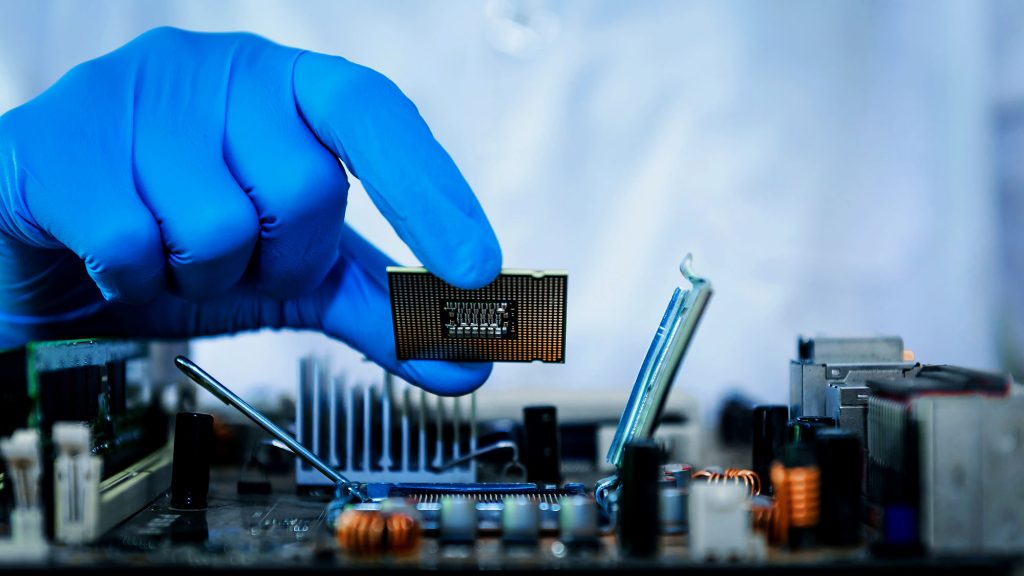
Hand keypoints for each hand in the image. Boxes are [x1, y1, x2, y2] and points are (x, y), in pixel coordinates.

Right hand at [0, 27, 500, 394]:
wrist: (57, 245)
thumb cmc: (185, 239)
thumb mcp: (298, 274)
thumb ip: (383, 311)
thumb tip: (468, 361)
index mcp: (290, 87)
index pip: (375, 114)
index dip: (430, 190)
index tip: (477, 269)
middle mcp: (219, 70)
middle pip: (303, 190)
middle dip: (281, 258)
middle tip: (243, 258)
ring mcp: (134, 92)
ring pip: (218, 225)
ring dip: (206, 275)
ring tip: (174, 254)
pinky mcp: (61, 138)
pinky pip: (133, 244)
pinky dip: (137, 280)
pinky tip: (119, 257)